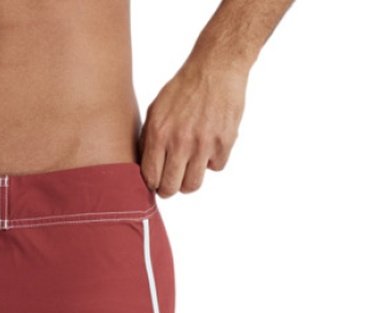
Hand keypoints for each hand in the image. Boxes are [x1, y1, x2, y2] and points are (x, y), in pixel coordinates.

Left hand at [139, 55, 247, 197]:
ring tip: (190, 167)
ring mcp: (203, 144)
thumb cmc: (184, 88)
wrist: (216, 67)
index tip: (158, 180)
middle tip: (173, 180)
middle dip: (170, 188)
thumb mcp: (156, 109)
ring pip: (192, 185)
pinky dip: (213, 161)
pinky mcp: (224, 142)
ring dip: (190, 180)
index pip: (150, 178)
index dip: (153, 184)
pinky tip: (210, 144)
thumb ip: (149, 139)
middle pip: (171, 188)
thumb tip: (145, 169)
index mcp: (159, 133)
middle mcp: (180, 142)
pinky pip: (216, 168)